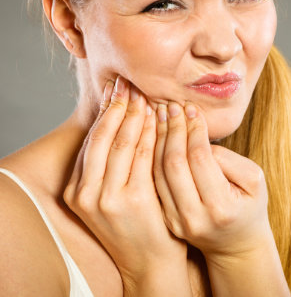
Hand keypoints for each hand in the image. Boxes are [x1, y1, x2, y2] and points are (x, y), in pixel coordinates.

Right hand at [63, 77, 190, 294]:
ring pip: (124, 142)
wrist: (148, 262)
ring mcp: (107, 198)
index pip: (92, 141)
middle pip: (104, 136)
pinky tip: (157, 116)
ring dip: (135, 114)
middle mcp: (87, 193)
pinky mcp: (132, 199)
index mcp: (77, 191)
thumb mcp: (108, 198)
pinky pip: (144, 155)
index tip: (115, 91)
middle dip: (118, 106)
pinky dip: (151, 132)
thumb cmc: (132, 225)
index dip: (105, 113)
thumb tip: (115, 124)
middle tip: (128, 83)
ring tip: (143, 93)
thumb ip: (107, 168)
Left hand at [154, 101, 270, 260]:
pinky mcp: (166, 218)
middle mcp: (194, 217)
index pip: (200, 158)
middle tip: (171, 106)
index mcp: (221, 207)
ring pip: (158, 171)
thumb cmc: (249, 206)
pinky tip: (153, 135)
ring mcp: (176, 220)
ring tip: (159, 115)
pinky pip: (154, 181)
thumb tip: (196, 139)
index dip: (193, 130)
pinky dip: (152, 155)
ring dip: (157, 139)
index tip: (190, 109)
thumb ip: (227, 159)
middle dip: (172, 130)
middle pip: (174, 164)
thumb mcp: (254, 181)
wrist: (235, 244)